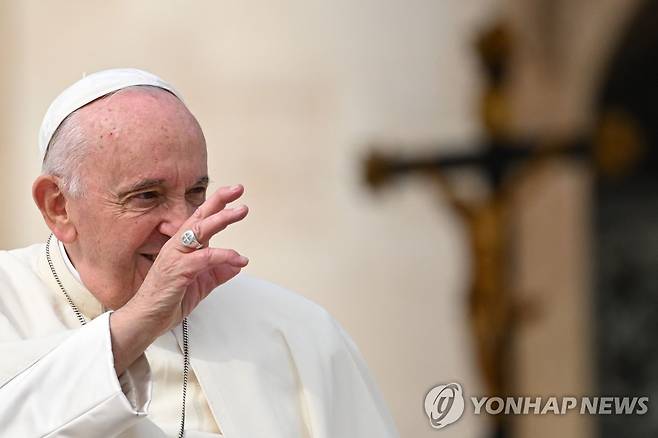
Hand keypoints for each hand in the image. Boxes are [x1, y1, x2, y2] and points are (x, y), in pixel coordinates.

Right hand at [110, 184, 247, 373]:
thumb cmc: (168, 301)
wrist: (146, 320)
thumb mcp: (201, 285)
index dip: (216, 204)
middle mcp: (177, 247)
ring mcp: (175, 257)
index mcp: (182, 247)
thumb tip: (238, 264)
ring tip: (240, 211)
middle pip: (198, 217)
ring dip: (221, 219)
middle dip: (219, 201)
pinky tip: (238, 258)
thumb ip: (218, 273)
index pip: (200, 220)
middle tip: (238, 189)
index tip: (234, 193)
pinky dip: (223, 256)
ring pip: (199, 231)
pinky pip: (203, 258)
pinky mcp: (177, 271)